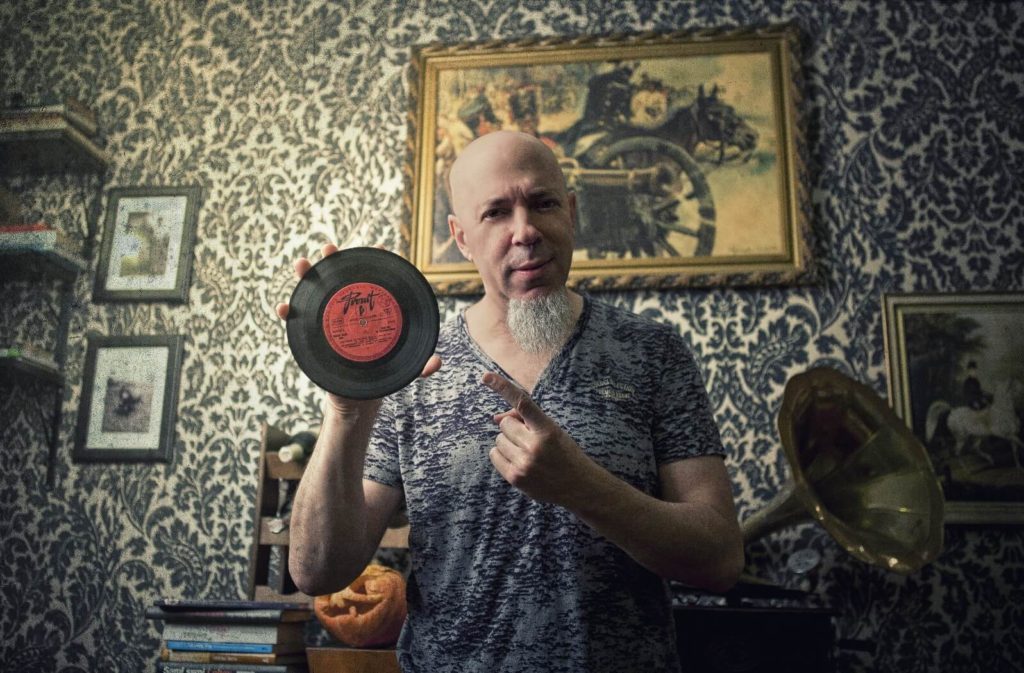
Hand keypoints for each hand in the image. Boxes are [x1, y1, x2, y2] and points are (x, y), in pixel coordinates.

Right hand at [276, 244, 441, 410]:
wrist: (359, 399)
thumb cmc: (383, 375)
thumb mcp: (404, 368)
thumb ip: (421, 365)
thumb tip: (436, 363)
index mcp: (373, 313)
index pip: (376, 282)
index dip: (377, 262)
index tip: (381, 248)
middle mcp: (350, 312)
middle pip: (341, 280)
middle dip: (334, 260)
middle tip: (330, 249)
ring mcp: (330, 323)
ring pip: (316, 294)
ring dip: (307, 276)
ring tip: (302, 265)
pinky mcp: (314, 339)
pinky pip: (297, 324)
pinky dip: (288, 313)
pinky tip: (283, 308)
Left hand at [482, 372, 592, 504]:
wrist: (579, 487)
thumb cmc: (565, 453)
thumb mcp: (553, 430)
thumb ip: (526, 420)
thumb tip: (494, 417)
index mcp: (548, 430)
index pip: (522, 403)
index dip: (503, 387)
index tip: (486, 376)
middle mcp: (534, 446)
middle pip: (505, 424)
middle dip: (514, 429)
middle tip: (530, 439)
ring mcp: (524, 464)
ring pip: (498, 440)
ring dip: (509, 443)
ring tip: (528, 453)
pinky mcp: (515, 478)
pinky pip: (494, 456)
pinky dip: (503, 455)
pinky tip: (519, 461)